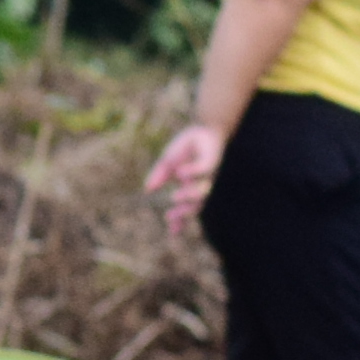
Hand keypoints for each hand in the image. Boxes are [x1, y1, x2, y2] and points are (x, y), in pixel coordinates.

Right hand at [142, 121, 223, 238]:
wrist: (204, 128)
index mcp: (190, 187)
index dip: (180, 220)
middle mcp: (201, 183)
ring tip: (174, 197)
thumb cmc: (187, 147)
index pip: (186, 208)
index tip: (172, 231)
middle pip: (197, 205)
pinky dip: (192, 173)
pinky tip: (180, 173)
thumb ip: (159, 174)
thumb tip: (147, 189)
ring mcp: (208, 174)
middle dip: (184, 213)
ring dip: (189, 196)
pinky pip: (204, 170)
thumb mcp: (168, 161)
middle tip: (170, 217)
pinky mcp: (213, 161)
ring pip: (203, 191)